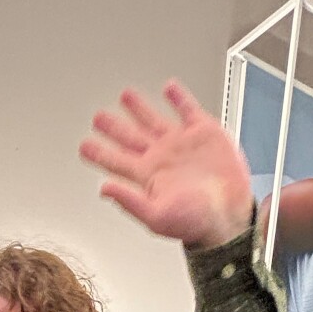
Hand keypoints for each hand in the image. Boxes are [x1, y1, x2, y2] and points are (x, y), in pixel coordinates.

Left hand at [80, 81, 254, 249]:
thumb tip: (104, 189)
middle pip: (130, 138)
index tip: (84, 145)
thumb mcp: (157, 216)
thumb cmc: (196, 223)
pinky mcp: (204, 133)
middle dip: (113, 127)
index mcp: (148, 177)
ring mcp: (182, 144)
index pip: (116, 161)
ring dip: (139, 108)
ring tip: (126, 96)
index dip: (99, 152)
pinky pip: (187, 110)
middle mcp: (162, 159)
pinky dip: (178, 98)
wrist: (229, 216)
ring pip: (154, 120)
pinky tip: (169, 88)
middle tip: (98, 117)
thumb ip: (129, 201)